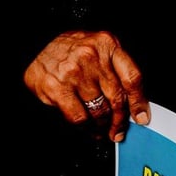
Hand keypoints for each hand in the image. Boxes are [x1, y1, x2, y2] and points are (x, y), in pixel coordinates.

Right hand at [23, 30, 149, 141]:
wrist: (34, 44)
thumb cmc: (70, 49)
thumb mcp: (98, 48)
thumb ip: (116, 70)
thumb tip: (134, 103)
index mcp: (107, 45)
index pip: (132, 78)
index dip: (139, 102)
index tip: (141, 118)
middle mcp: (92, 57)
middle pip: (117, 98)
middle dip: (120, 121)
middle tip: (119, 131)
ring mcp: (74, 72)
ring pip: (100, 111)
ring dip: (104, 126)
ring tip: (103, 130)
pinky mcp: (57, 87)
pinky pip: (80, 117)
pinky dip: (87, 128)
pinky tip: (89, 129)